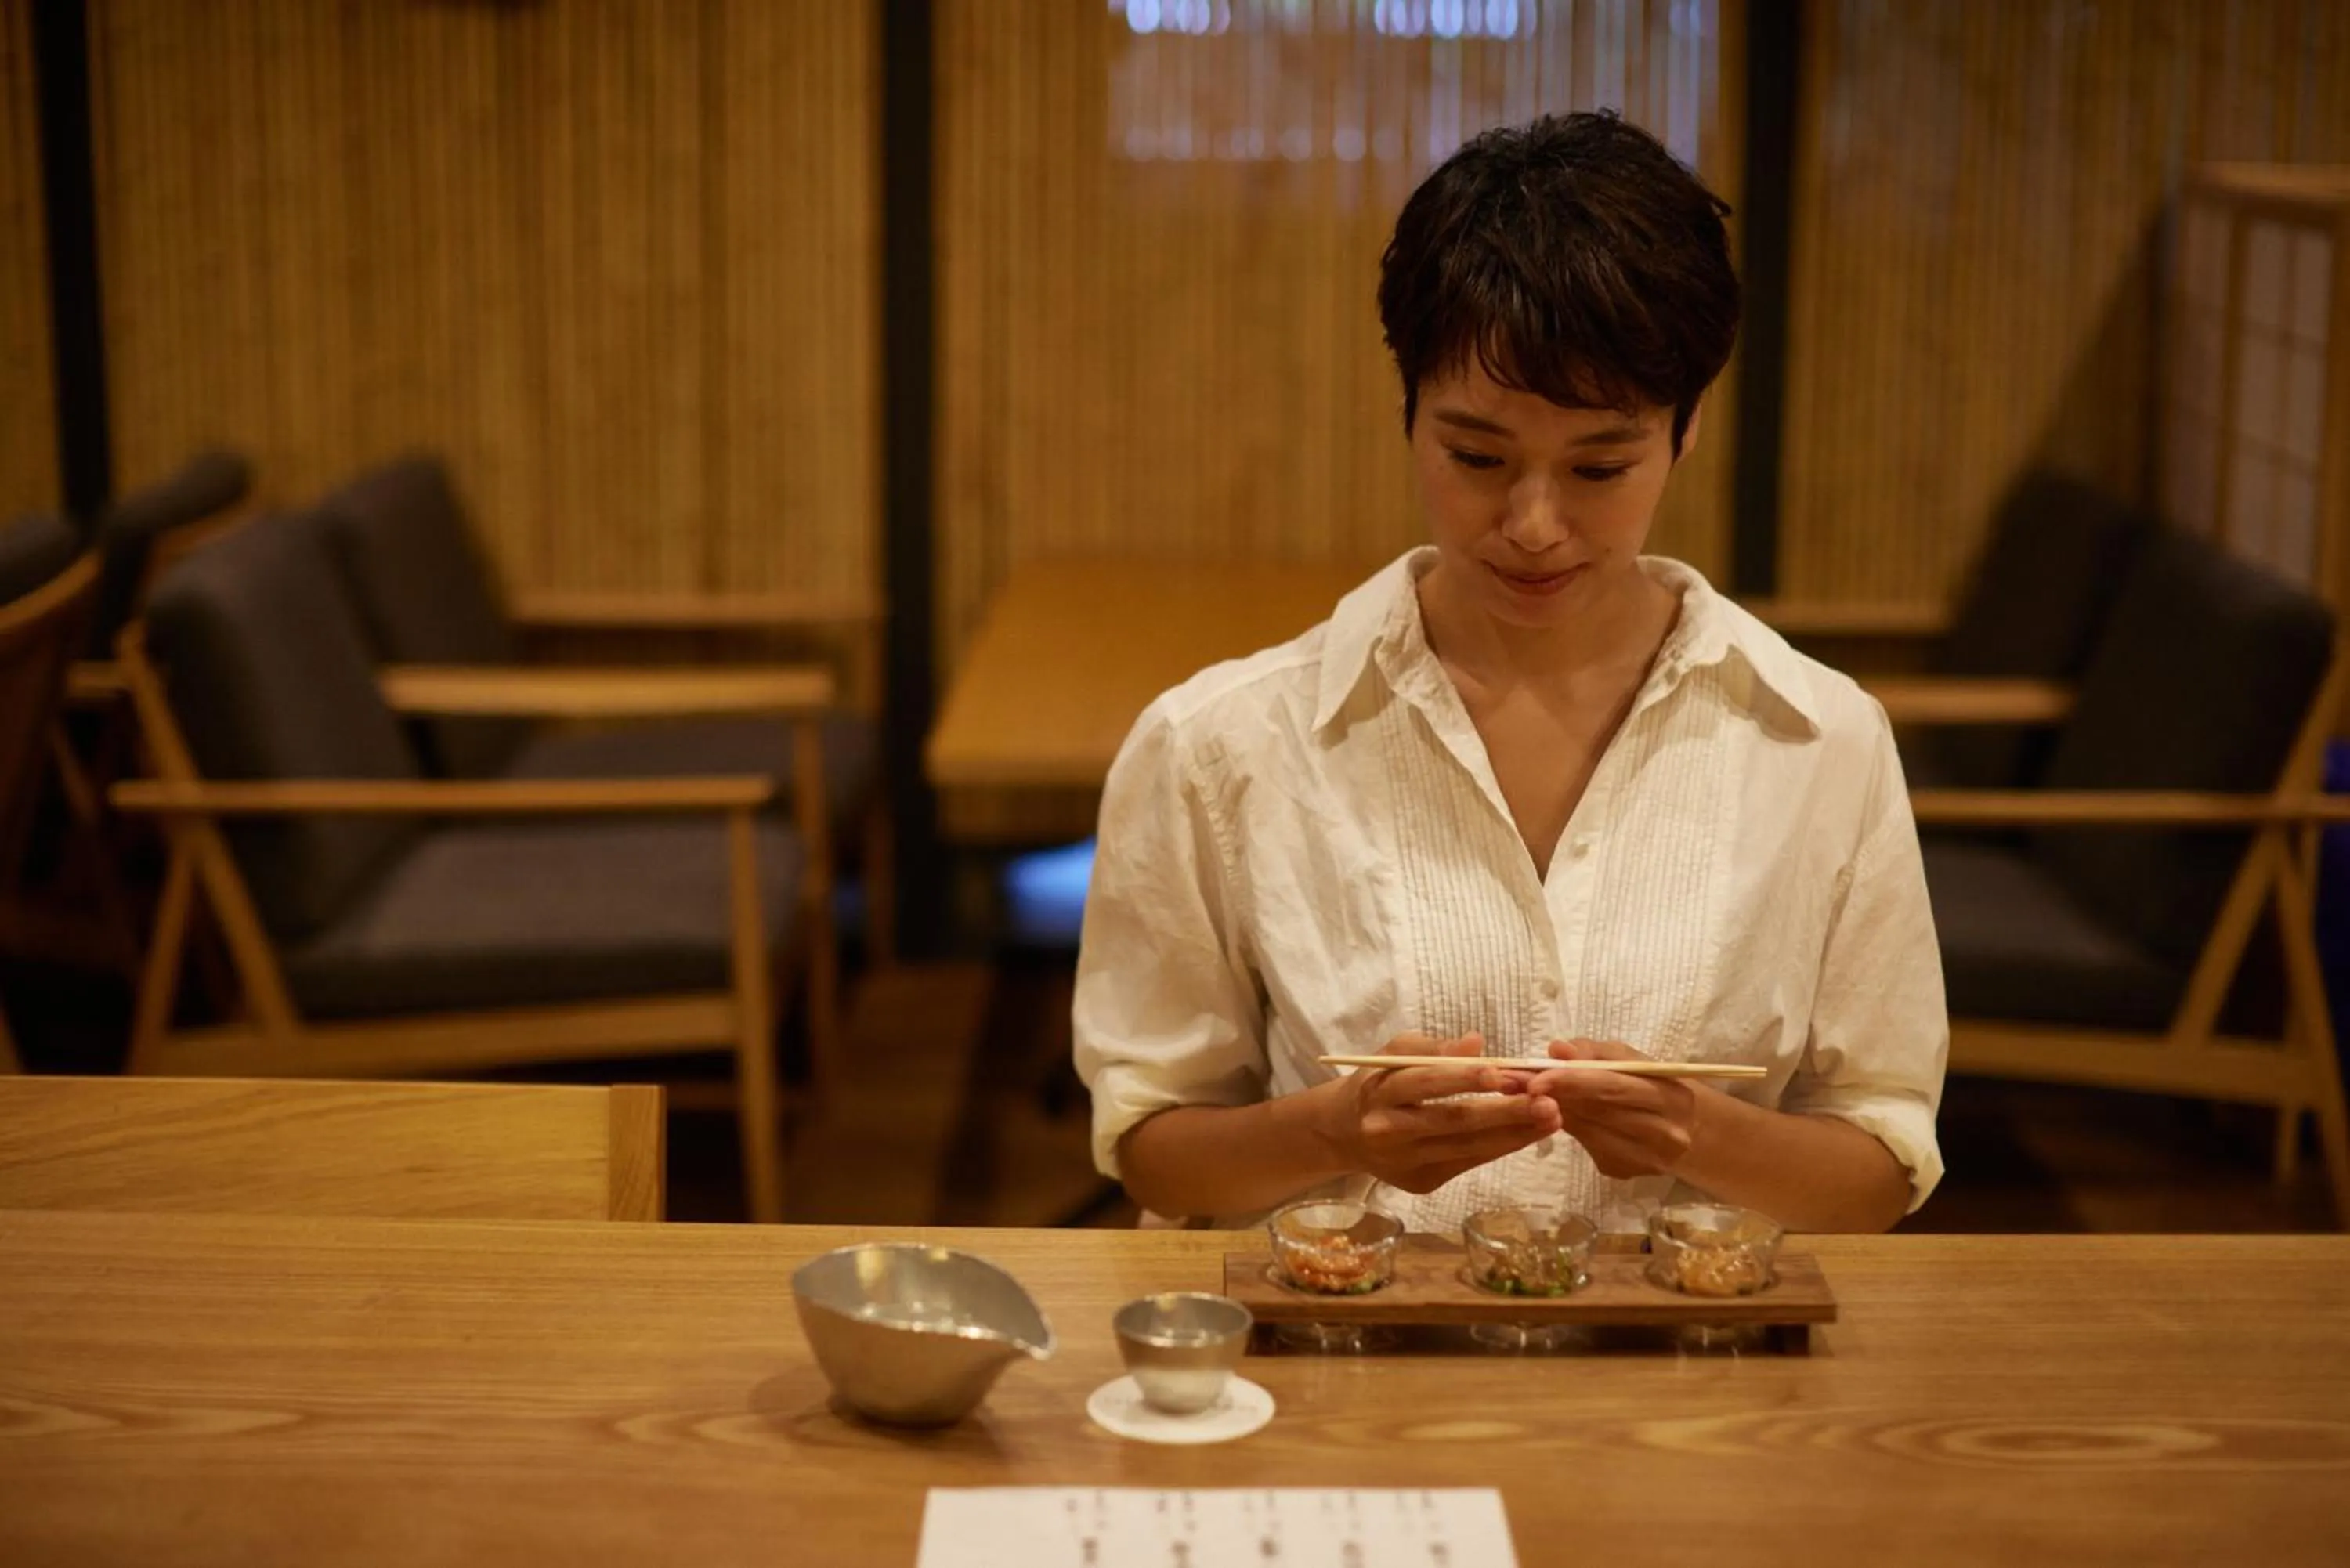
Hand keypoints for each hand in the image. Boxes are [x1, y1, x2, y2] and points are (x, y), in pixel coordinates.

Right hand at [1316, 1032, 1561, 1193]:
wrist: (1344, 1133)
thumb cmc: (1378, 1083)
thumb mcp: (1395, 1053)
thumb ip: (1434, 1049)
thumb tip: (1476, 1044)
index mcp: (1380, 1091)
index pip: (1426, 1083)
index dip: (1465, 1078)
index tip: (1506, 1072)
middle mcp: (1389, 1130)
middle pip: (1453, 1121)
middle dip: (1505, 1112)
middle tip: (1548, 1103)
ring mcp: (1406, 1161)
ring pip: (1468, 1147)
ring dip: (1514, 1134)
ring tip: (1552, 1119)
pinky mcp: (1421, 1183)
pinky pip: (1468, 1163)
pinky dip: (1501, 1148)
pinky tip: (1529, 1134)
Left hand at [1515, 1038, 1701, 1180]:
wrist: (1685, 1128)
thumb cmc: (1651, 1083)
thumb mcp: (1631, 1059)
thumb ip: (1594, 1052)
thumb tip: (1556, 1049)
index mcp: (1671, 1095)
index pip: (1613, 1086)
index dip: (1572, 1081)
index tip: (1535, 1077)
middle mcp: (1665, 1133)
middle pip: (1598, 1112)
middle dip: (1555, 1095)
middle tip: (1517, 1083)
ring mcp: (1646, 1160)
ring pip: (1587, 1132)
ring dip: (1555, 1110)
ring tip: (1529, 1093)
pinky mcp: (1625, 1173)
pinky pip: (1587, 1146)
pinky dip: (1570, 1127)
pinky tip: (1558, 1114)